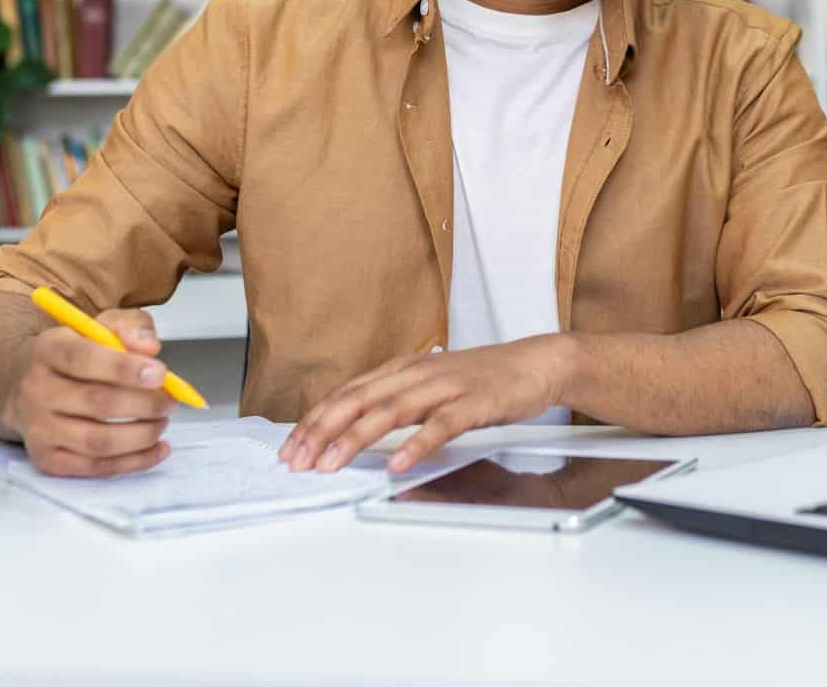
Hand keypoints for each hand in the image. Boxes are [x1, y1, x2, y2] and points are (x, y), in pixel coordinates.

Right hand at [7, 307, 175, 477]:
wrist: (26, 385)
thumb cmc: (75, 354)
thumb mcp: (100, 327)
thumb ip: (130, 327)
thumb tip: (149, 348)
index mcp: (49, 350)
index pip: (84, 359)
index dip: (125, 368)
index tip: (160, 374)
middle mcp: (36, 391)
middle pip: (97, 403)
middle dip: (145, 405)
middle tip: (170, 401)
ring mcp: (38, 429)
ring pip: (98, 441)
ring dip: (142, 435)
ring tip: (162, 422)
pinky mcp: (46, 459)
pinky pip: (96, 468)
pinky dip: (134, 461)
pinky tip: (157, 447)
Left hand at [277, 335, 571, 474]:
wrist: (535, 363)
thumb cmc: (482, 380)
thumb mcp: (430, 386)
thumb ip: (395, 403)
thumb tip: (352, 431)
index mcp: (402, 369)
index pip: (347, 394)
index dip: (315, 421)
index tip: (291, 448)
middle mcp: (418, 373)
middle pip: (359, 400)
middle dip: (322, 431)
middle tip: (298, 460)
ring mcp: (446, 386)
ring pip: (391, 410)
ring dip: (356, 437)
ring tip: (332, 463)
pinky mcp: (475, 402)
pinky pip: (441, 425)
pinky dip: (416, 444)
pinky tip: (398, 464)